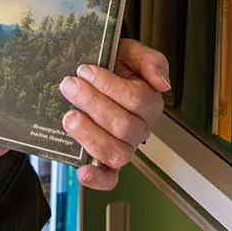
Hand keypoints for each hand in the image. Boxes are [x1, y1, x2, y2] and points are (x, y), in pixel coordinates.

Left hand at [58, 38, 168, 189]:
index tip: (85, 70)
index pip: (136, 99)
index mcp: (148, 102)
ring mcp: (123, 147)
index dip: (109, 85)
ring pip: (116, 153)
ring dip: (90, 134)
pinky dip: (97, 179)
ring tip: (69, 116)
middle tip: (70, 85)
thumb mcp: (128, 51)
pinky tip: (83, 170)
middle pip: (124, 125)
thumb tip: (162, 82)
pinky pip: (109, 179)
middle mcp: (138, 129)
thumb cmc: (110, 64)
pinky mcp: (106, 163)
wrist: (85, 75)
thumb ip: (149, 60)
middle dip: (92, 103)